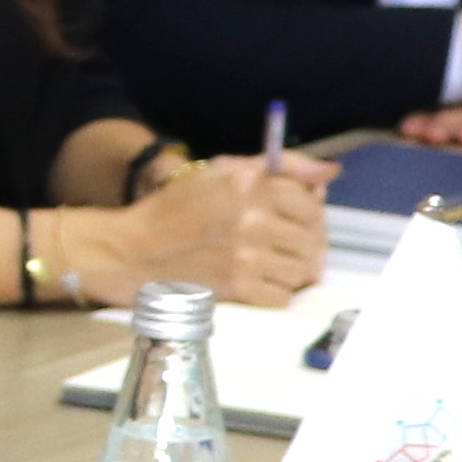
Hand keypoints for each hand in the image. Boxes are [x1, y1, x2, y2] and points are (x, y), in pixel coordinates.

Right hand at [76, 150, 327, 308]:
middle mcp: (252, 217)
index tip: (297, 218)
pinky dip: (275, 291)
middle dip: (306, 242)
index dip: (309, 210)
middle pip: (313, 235)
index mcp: (249, 183)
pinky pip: (283, 295)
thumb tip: (329, 171)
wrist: (132, 250)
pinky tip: (256, 280)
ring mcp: (247, 254)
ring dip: (291, 269)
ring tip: (269, 263)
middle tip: (287, 245)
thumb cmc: (174, 211)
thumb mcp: (220, 173)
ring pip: (302, 268)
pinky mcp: (238, 287)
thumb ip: (279, 167)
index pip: (310, 199)